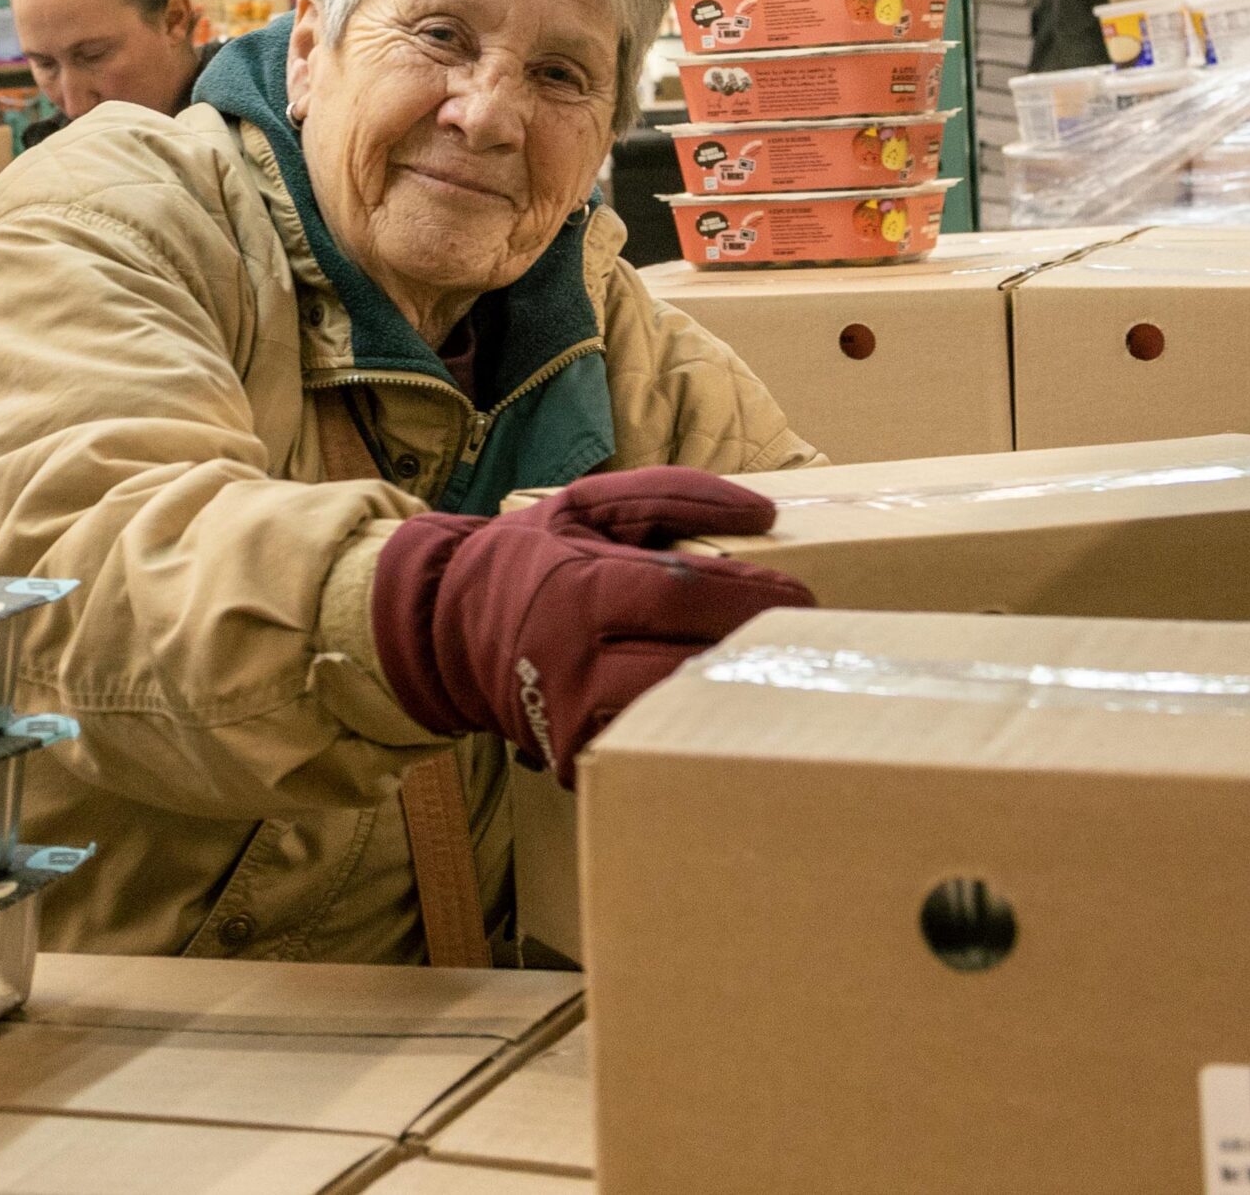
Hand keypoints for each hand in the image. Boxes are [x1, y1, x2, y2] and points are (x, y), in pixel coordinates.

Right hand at [368, 468, 812, 786]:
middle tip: (798, 641)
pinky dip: (683, 731)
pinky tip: (716, 713)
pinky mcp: (569, 755)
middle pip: (684, 661)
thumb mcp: (588, 503)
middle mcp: (571, 654)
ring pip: (669, 714)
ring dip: (723, 697)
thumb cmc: (532, 559)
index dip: (748, 596)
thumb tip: (762, 512)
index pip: (681, 593)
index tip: (800, 595)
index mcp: (579, 585)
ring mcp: (568, 712)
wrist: (448, 626)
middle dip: (750, 651)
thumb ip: (671, 494)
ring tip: (764, 677)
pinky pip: (641, 749)